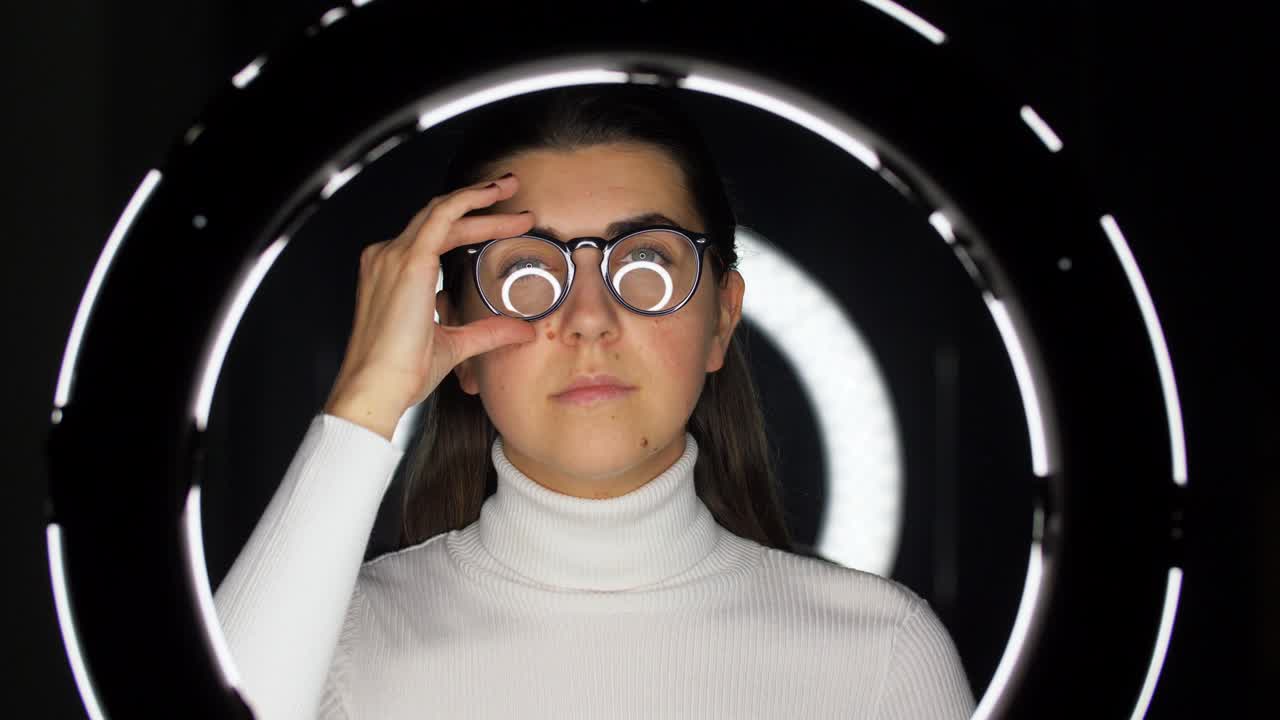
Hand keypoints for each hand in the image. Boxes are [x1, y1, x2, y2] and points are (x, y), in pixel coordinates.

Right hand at [322, 173, 536, 439]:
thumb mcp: (455, 345)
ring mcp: (394, 256)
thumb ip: (488, 332)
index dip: (468, 223)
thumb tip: (522, 329)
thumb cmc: (401, 373)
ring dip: (480, 197)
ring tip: (511, 190)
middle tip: (510, 190)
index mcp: (391, 274)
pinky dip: (469, 202)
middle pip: (439, 217)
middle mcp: (388, 258)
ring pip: (443, 212)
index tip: (499, 219)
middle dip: (477, 200)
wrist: (377, 388)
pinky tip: (494, 198)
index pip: (434, 236)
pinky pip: (442, 217)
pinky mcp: (408, 262)